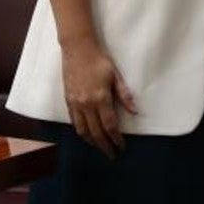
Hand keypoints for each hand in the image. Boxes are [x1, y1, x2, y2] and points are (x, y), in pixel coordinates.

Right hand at [60, 39, 138, 158]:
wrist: (77, 48)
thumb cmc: (99, 60)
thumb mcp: (115, 75)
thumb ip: (124, 95)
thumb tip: (135, 111)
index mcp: (100, 98)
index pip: (110, 125)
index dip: (116, 138)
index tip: (122, 147)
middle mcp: (86, 104)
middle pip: (96, 132)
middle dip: (105, 146)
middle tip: (112, 155)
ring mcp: (75, 103)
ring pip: (83, 130)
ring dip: (92, 142)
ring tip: (100, 147)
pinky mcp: (68, 100)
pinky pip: (74, 122)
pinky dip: (81, 132)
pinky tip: (87, 135)